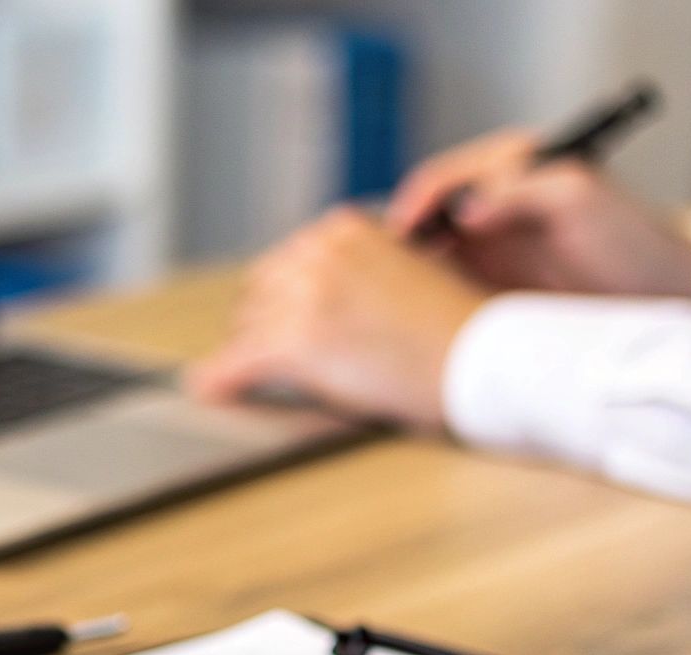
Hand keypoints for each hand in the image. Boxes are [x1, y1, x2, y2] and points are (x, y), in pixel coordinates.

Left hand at [187, 208, 487, 429]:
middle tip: (263, 355)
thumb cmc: (456, 325)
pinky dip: (219, 380)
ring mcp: (303, 296)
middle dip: (259, 325)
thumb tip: (315, 293)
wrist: (485, 357)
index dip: (278, 301)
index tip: (278, 322)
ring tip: (243, 378)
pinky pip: (235, 363)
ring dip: (248, 355)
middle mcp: (315, 252)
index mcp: (341, 229)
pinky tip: (206, 390)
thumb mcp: (406, 268)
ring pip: (245, 330)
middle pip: (257, 294)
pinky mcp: (294, 342)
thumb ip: (358, 267)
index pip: (283, 263)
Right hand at [386, 128, 690, 298]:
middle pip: (423, 213)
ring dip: (405, 269)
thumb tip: (464, 211)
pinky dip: (421, 294)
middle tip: (383, 269)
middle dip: (400, 239)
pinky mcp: (487, 280)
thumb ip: (521, 191)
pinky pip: (439, 282)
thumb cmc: (633, 241)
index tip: (402, 233)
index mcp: (513, 165)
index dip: (415, 203)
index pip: (442, 177)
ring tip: (392, 294)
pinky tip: (416, 311)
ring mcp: (488, 241)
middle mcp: (493, 198)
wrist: (663, 298)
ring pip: (425, 249)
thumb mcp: (580, 199)